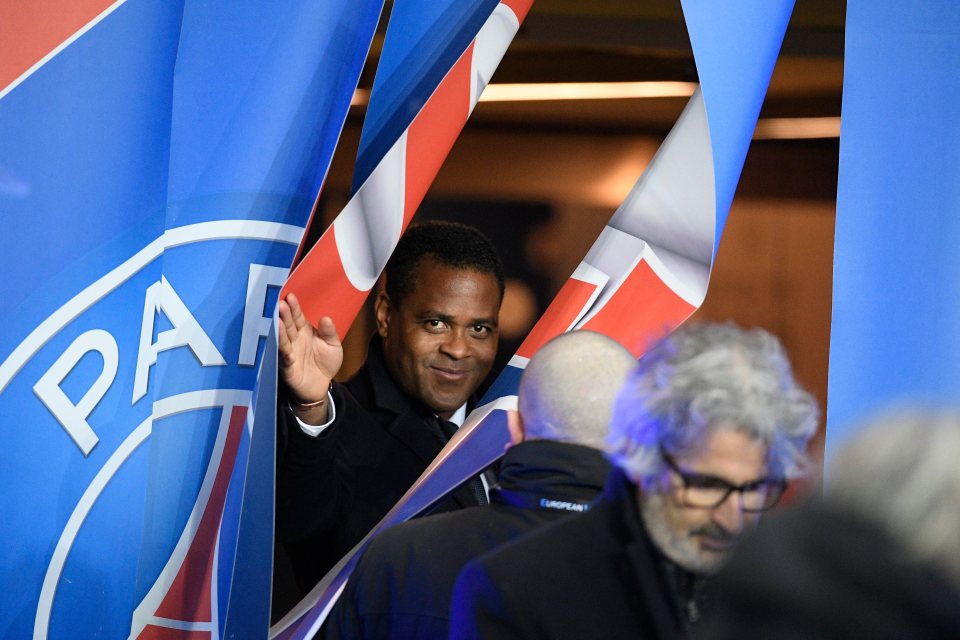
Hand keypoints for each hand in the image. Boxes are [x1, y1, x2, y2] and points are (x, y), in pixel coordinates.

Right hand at [278, 293, 342, 422]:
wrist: (321, 386)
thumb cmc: (326, 362)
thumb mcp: (334, 346)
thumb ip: (330, 333)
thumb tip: (326, 318)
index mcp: (305, 331)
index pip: (298, 317)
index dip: (294, 307)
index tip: (291, 296)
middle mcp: (294, 340)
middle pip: (288, 325)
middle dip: (284, 315)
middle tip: (281, 304)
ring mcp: (289, 353)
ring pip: (283, 340)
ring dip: (280, 332)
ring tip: (278, 321)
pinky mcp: (287, 368)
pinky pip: (285, 361)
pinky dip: (285, 356)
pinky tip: (286, 351)